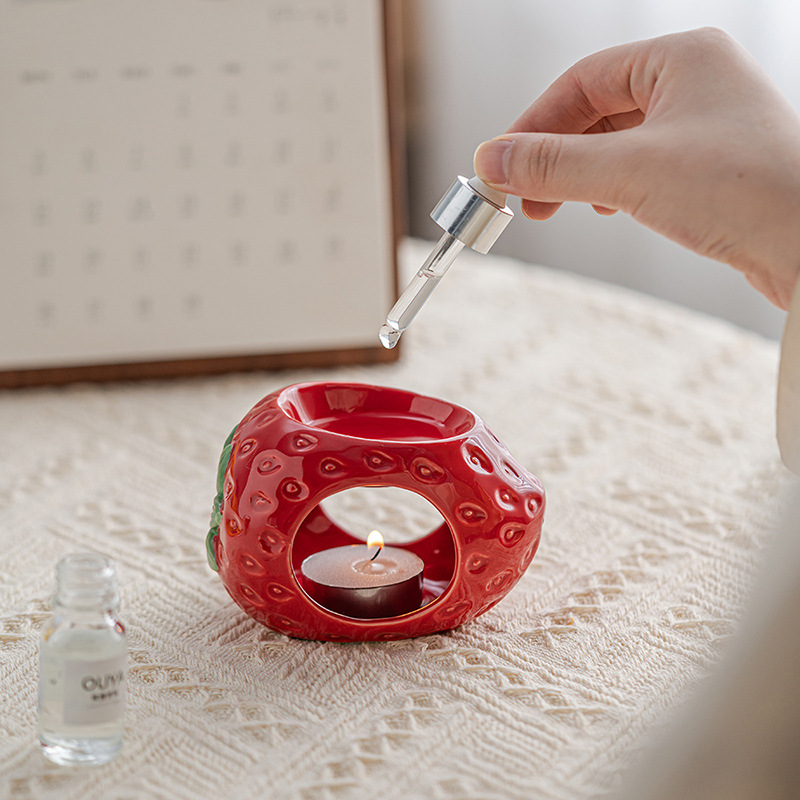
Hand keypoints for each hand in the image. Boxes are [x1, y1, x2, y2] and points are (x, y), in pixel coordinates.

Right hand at [474, 28, 799, 309]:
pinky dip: (612, 188)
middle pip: (596, 111)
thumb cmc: (745, 190)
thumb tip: (492, 160)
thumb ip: (553, 165)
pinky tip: (607, 209)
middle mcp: (695, 83)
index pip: (581, 81)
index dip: (533, 124)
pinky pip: (642, 167)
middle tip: (523, 197)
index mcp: (681, 59)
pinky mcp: (711, 168)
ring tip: (557, 207)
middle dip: (553, 156)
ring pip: (616, 142)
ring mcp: (705, 126)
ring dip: (579, 175)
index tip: (500, 165)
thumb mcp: (629, 172)